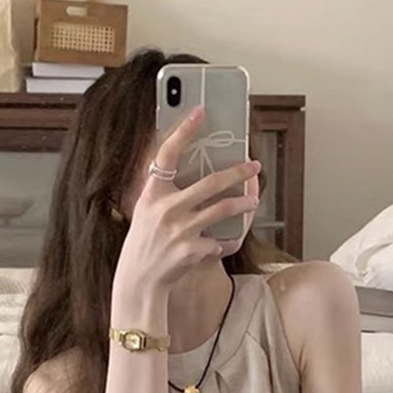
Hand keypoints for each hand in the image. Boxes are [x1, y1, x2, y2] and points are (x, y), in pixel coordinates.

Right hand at [113, 107, 261, 304]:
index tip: (200, 112)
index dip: (184, 131)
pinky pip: (218, 241)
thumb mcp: (145, 211)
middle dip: (238, 172)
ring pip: (223, 209)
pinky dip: (221, 243)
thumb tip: (193, 173)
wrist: (139, 280)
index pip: (167, 154)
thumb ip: (164, 193)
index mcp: (152, 193)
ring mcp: (180, 230)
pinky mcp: (192, 250)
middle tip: (254, 166)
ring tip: (252, 202)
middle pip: (211, 182)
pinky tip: (218, 245)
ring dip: (243, 204)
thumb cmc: (144, 243)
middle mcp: (166, 208)